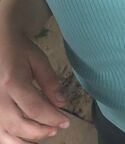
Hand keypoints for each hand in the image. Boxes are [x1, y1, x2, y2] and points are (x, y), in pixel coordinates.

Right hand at [0, 26, 69, 141]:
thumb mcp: (38, 60)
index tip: (66, 122)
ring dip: (27, 140)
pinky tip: (25, 140)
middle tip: (57, 129)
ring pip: (6, 134)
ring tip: (44, 135)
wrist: (0, 43)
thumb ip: (50, 82)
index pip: (35, 109)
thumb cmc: (20, 50)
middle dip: (42, 130)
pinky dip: (10, 141)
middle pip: (21, 125)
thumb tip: (61, 104)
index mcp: (13, 83)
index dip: (52, 118)